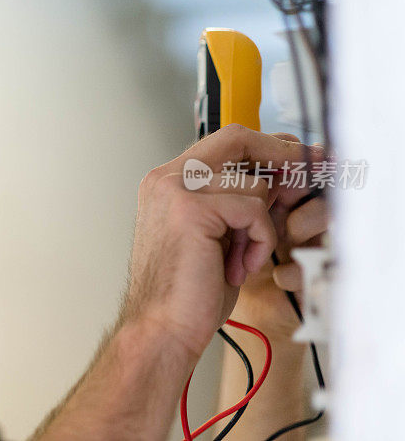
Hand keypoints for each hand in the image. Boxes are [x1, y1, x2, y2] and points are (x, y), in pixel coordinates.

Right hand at [121, 125, 316, 356]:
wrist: (161, 328)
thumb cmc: (187, 292)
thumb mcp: (217, 234)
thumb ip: (237, 202)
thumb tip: (281, 177)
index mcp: (167, 182)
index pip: (223, 142)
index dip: (265, 147)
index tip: (296, 159)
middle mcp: (166, 178)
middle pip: (237, 138)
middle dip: (279, 157)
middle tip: (305, 178)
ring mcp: (175, 189)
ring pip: (253, 182)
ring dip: (261, 225)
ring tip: (241, 257)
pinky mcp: (191, 208)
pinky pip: (253, 208)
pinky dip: (259, 240)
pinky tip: (240, 266)